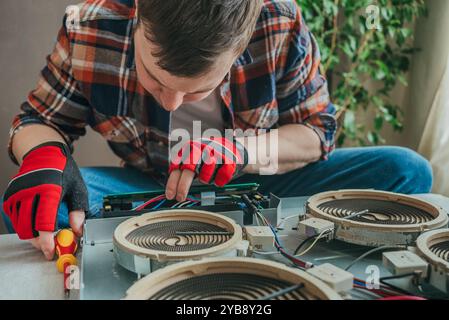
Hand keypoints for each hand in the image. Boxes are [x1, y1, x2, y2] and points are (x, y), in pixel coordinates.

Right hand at [3, 142, 87, 259]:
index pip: (44, 222)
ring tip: (42, 239)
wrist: (44, 153)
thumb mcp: (77, 188)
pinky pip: (13, 218)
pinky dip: (22, 226)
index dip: (47, 240)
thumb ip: (78, 210)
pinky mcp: (10, 195)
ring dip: (30, 236)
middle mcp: (30, 191)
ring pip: (19, 225)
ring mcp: (17, 193)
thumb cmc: (64, 171)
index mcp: (49, 190)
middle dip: (38, 242)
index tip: (51, 251)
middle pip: (29, 227)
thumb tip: (77, 231)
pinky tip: (33, 226)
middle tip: (49, 248)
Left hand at [166, 137, 246, 200]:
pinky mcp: (228, 158)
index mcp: (189, 148)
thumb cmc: (207, 157)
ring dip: (205, 179)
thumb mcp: (192, 160)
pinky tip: (218, 178)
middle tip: (180, 197)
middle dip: (183, 186)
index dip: (172, 182)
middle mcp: (201, 148)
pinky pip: (222, 175)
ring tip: (206, 178)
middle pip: (189, 169)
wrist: (229, 146)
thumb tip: (172, 190)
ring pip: (206, 173)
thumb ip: (182, 171)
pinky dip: (220, 180)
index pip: (177, 166)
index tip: (170, 195)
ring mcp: (214, 152)